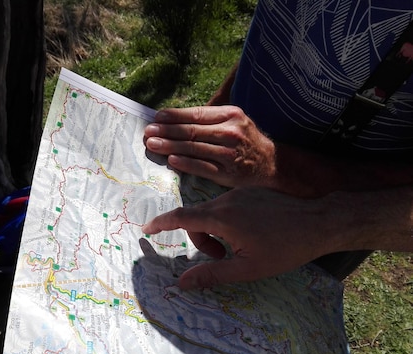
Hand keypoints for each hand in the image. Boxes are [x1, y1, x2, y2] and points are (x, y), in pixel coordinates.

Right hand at [142, 187, 339, 288]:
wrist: (322, 222)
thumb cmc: (285, 248)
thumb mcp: (247, 268)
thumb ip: (211, 274)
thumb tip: (181, 283)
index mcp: (222, 217)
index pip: (180, 217)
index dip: (160, 223)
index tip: (147, 229)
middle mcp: (227, 200)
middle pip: (196, 217)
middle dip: (199, 239)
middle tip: (219, 258)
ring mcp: (240, 194)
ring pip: (212, 212)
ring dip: (214, 232)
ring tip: (237, 248)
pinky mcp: (252, 192)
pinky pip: (227, 206)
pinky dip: (227, 222)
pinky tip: (250, 234)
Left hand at [144, 106, 276, 188]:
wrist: (270, 163)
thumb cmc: (245, 140)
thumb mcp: (234, 121)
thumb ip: (210, 118)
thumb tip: (176, 119)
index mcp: (230, 115)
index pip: (197, 114)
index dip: (175, 116)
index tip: (157, 117)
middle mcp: (230, 132)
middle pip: (192, 131)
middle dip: (166, 132)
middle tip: (148, 132)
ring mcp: (229, 153)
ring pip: (194, 149)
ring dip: (170, 147)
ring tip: (152, 145)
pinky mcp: (228, 173)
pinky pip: (202, 167)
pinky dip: (185, 164)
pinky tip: (171, 161)